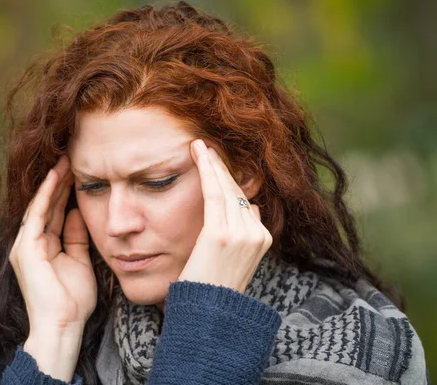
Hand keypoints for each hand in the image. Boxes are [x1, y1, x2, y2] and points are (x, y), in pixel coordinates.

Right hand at [8, 154, 96, 380]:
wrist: (63, 325)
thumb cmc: (73, 300)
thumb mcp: (79, 261)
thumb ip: (77, 237)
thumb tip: (80, 212)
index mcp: (44, 247)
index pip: (56, 212)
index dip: (67, 192)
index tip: (80, 172)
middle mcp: (31, 243)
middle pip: (48, 205)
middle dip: (60, 182)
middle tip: (73, 158)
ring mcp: (26, 244)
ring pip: (42, 204)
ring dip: (54, 182)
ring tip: (66, 159)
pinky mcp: (26, 247)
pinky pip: (38, 213)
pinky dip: (47, 194)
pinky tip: (57, 176)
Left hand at [178, 139, 272, 292]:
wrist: (207, 314)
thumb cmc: (212, 288)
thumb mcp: (235, 259)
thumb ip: (243, 232)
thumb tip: (249, 206)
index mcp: (262, 239)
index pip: (244, 200)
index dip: (228, 179)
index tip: (215, 161)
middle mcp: (257, 234)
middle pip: (237, 191)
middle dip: (220, 167)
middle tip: (205, 146)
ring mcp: (242, 233)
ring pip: (226, 188)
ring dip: (212, 164)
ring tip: (199, 146)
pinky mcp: (222, 234)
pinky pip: (214, 192)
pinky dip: (206, 170)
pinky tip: (198, 153)